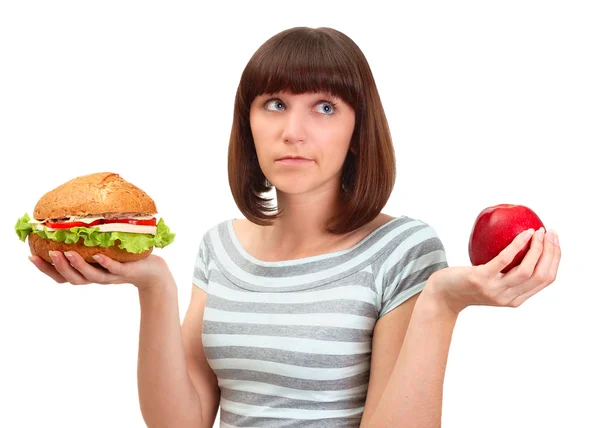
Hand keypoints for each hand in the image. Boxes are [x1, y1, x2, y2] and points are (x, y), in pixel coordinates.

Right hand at [29, 251, 174, 291]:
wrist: (154, 272)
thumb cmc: (127, 259)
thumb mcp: (105, 250)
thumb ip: (90, 243)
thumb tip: (74, 221)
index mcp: (89, 273)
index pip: (62, 276)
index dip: (46, 269)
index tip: (31, 257)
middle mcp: (97, 277)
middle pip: (71, 279)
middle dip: (57, 268)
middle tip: (47, 254)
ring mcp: (111, 276)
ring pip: (90, 276)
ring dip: (77, 265)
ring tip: (67, 254)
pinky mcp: (126, 272)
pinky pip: (114, 269)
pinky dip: (105, 263)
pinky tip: (98, 255)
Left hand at [426, 227, 560, 314]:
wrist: (443, 294)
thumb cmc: (468, 283)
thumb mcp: (494, 282)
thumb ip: (509, 272)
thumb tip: (527, 244)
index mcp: (516, 299)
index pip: (546, 279)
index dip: (555, 259)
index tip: (555, 241)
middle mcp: (508, 297)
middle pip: (541, 275)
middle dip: (551, 252)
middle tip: (550, 232)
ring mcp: (495, 290)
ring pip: (526, 270)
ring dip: (537, 248)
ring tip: (538, 232)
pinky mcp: (481, 279)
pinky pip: (505, 260)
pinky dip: (518, 245)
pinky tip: (523, 234)